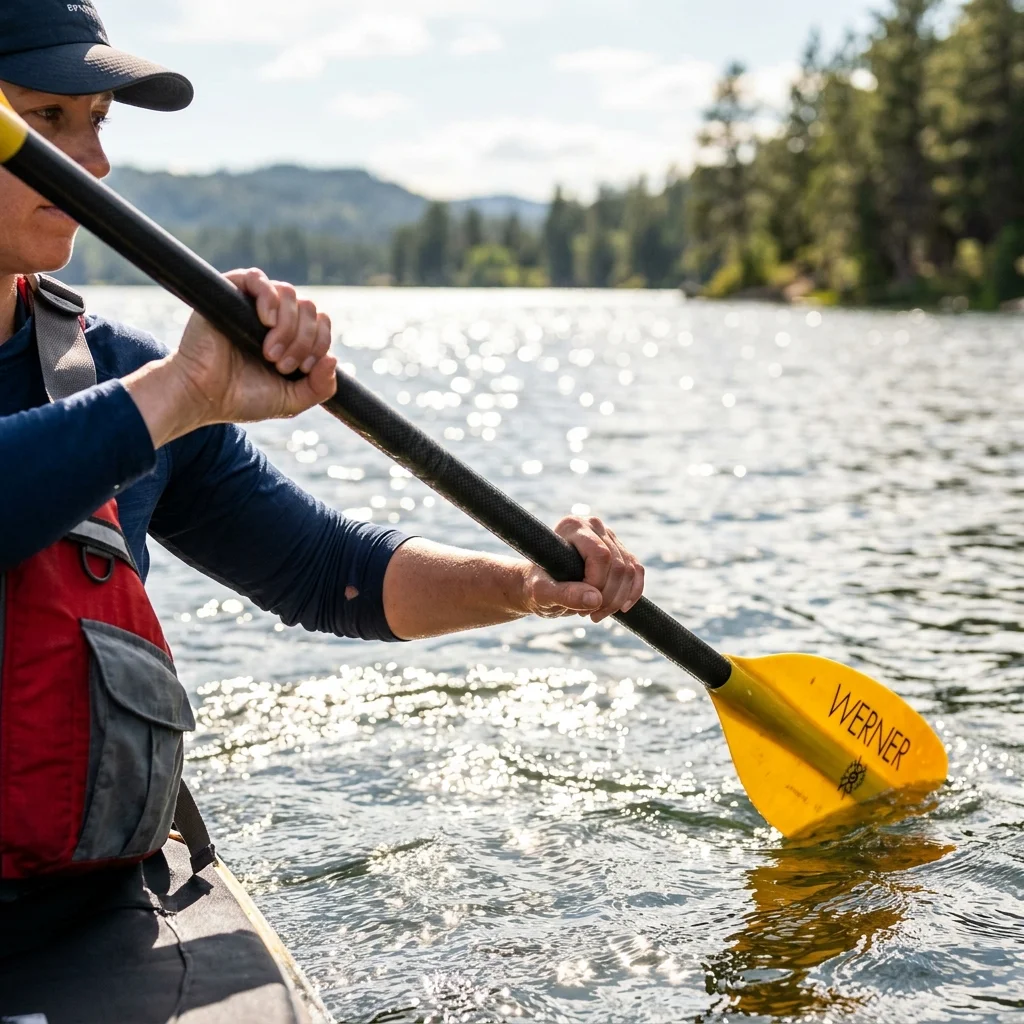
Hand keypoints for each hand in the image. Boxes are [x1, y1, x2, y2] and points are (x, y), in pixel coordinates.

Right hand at [125, 268, 336, 446]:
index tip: (301, 369)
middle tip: (280, 364)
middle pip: (310, 308)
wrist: (202, 396)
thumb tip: (333, 359)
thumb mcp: (291, 401)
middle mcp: (275, 319)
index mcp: (291, 338)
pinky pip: (258, 278)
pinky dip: (269, 298)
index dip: (320, 344)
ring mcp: (253, 305)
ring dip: (288, 327)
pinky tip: (266, 321)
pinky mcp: (230, 294)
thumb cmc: (241, 398)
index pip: (322, 324)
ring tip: (269, 352)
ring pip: (291, 294)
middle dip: (304, 341)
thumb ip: (319, 388)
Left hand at [521, 516, 644, 622]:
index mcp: (572, 526)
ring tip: (596, 613)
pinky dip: (633, 593)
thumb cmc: (536, 586)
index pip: (600, 555)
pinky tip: (621, 608)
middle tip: (587, 614)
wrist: (542, 585)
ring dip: (618, 600)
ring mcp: (609, 536)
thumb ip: (565, 595)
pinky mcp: (620, 550)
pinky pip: (637, 572)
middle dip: (607, 597)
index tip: (580, 604)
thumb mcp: (542, 594)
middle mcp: (593, 525)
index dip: (597, 584)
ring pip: (630, 571)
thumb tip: (596, 599)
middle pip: (618, 565)